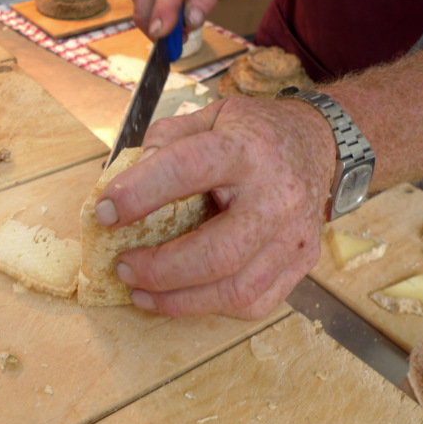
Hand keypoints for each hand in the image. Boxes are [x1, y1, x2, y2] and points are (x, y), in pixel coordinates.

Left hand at [94, 97, 335, 318]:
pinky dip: (210, 307)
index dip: (140, 193)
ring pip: (236, 290)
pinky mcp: (301, 261)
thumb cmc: (254, 133)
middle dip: (159, 270)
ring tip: (141, 292)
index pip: (187, 169)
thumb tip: (127, 181)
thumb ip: (166, 140)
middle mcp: (277, 196)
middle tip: (123, 267)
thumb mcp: (209, 117)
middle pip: (217, 253)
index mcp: (247, 150)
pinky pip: (254, 303)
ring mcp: (293, 235)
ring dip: (178, 300)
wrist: (319, 144)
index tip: (104, 212)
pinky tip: (182, 297)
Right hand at [124, 0, 230, 38]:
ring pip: (140, 10)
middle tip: (181, 36)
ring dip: (157, 22)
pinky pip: (138, 5)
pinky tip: (165, 0)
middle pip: (145, 6)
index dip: (163, 12)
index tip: (160, 34)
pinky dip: (151, 11)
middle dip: (160, 31)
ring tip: (177, 12)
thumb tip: (191, 22)